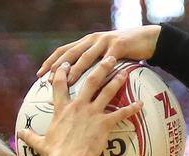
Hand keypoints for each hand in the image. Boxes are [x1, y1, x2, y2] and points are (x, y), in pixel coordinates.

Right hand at [19, 56, 142, 155]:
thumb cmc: (54, 154)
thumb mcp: (39, 143)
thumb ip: (29, 136)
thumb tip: (18, 135)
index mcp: (62, 109)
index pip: (60, 85)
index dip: (62, 72)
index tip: (65, 63)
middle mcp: (78, 106)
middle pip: (90, 81)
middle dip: (100, 67)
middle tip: (108, 57)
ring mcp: (92, 114)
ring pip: (107, 92)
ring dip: (117, 81)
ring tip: (125, 71)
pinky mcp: (104, 124)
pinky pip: (121, 114)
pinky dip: (131, 109)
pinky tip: (141, 104)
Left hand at [37, 25, 160, 83]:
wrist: (149, 39)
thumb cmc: (128, 51)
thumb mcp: (107, 55)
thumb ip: (95, 63)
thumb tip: (83, 80)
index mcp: (87, 42)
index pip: (64, 51)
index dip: (51, 62)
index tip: (39, 75)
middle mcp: (92, 40)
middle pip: (70, 53)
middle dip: (56, 66)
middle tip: (46, 79)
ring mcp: (104, 41)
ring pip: (85, 56)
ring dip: (75, 69)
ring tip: (67, 81)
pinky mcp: (118, 46)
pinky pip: (106, 59)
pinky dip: (99, 69)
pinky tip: (95, 78)